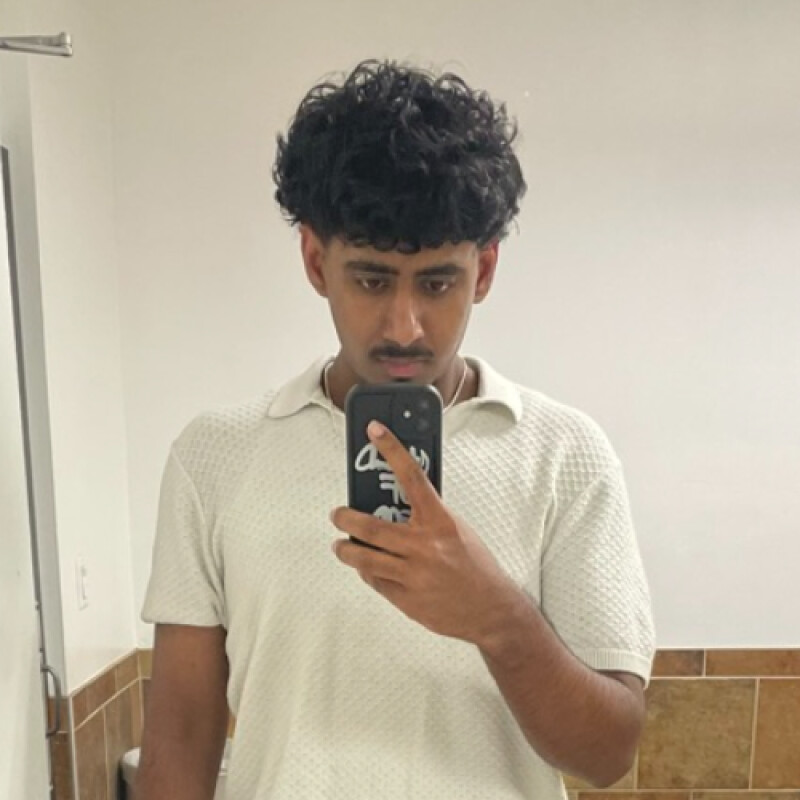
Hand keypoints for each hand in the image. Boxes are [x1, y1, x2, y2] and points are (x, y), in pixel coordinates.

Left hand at [330, 420, 522, 643]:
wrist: (492, 610)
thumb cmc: (475, 565)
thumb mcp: (457, 529)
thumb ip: (428, 515)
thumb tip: (399, 500)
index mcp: (440, 522)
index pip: (412, 476)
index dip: (392, 449)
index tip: (375, 431)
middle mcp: (425, 546)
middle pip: (371, 526)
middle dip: (346, 518)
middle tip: (337, 514)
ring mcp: (413, 575)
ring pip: (363, 558)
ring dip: (346, 550)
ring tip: (340, 545)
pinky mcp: (406, 599)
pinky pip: (375, 581)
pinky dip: (367, 571)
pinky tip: (367, 567)